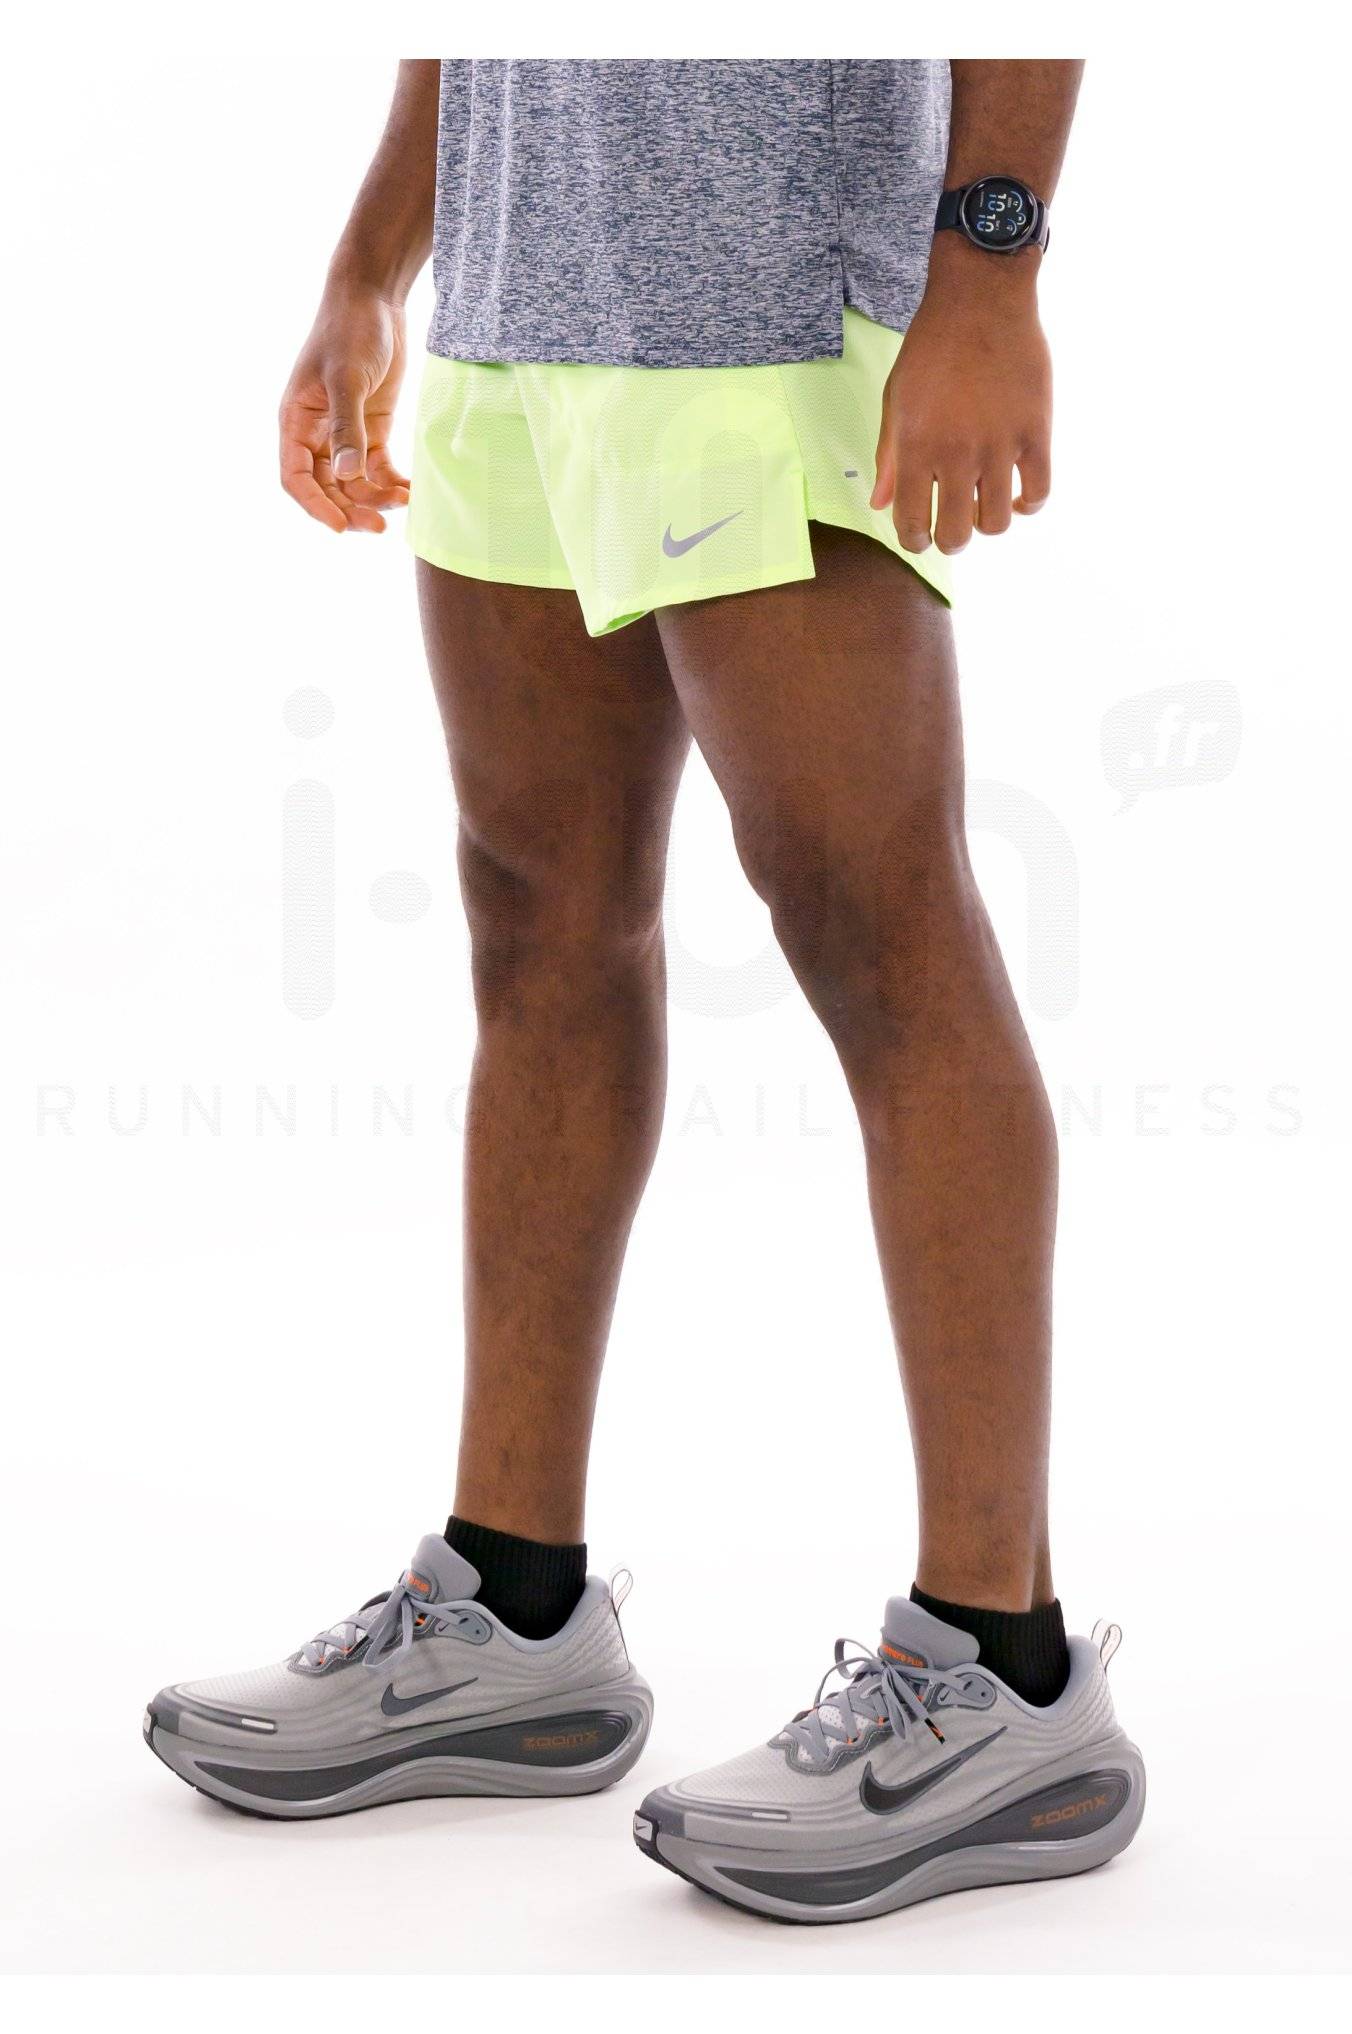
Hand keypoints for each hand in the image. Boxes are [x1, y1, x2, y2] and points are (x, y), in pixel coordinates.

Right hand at [278, 291, 410, 532]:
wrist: (375, 298)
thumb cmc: (350, 330)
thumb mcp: (346, 379)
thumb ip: (347, 428)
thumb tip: (348, 475)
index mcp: (296, 422)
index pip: (296, 478)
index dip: (315, 506)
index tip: (342, 527)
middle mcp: (316, 433)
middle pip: (327, 488)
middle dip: (351, 509)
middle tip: (380, 527)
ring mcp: (345, 432)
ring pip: (354, 483)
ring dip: (375, 499)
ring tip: (403, 501)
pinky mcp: (372, 428)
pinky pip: (378, 467)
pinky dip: (392, 482)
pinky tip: (412, 491)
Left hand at [871, 241, 1051, 555]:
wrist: (981, 299)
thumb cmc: (932, 347)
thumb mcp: (897, 399)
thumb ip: (889, 457)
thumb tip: (881, 505)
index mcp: (916, 447)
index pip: (912, 524)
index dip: (915, 541)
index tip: (920, 537)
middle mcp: (956, 454)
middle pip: (956, 534)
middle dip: (950, 541)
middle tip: (952, 528)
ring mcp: (999, 446)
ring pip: (997, 522)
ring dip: (987, 525)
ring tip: (983, 507)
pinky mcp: (1036, 433)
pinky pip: (1039, 493)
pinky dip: (1028, 505)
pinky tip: (1018, 497)